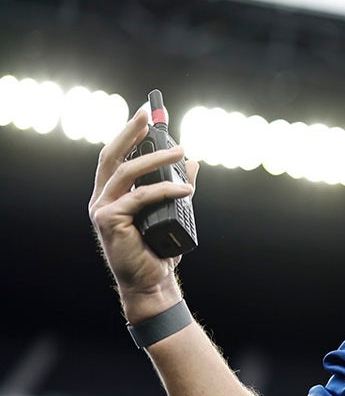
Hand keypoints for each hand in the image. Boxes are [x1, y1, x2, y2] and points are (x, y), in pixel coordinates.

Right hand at [88, 109, 199, 319]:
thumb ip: (176, 186)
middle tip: (149, 114)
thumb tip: (192, 162)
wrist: (153, 282)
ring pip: (126, 172)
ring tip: (182, 151)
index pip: (117, 156)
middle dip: (130, 131)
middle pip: (111, 155)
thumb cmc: (159, 249)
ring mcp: (102, 209)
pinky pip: (139, 197)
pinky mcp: (108, 221)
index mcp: (113, 194)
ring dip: (156, 158)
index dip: (130, 133)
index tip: (146, 113)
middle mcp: (102, 199)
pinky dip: (164, 189)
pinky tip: (186, 189)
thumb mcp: (172, 211)